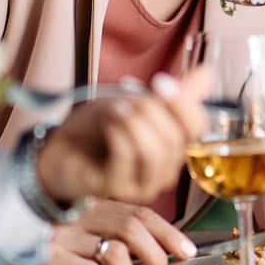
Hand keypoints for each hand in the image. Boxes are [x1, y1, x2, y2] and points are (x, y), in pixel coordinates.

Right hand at [0, 201, 195, 264]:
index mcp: (92, 211)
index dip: (167, 231)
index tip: (187, 251)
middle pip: (130, 225)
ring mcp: (59, 236)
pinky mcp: (45, 260)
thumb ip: (133, 254)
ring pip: (113, 248)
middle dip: (155, 253)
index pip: (138, 212)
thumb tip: (174, 254)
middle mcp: (75, 216)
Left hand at [36, 69, 208, 204]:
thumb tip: (207, 75)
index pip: (197, 127)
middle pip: (175, 138)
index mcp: (174, 147)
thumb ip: (173, 94)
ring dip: (133, 123)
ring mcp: (142, 184)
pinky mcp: (117, 189)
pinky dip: (117, 133)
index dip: (183, 103)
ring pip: (155, 152)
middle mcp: (164, 169)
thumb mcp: (136, 102)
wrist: (58, 148)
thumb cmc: (96, 129)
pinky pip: (127, 158)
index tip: (159, 81)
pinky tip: (107, 123)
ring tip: (115, 109)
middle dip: (150, 110)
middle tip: (127, 99)